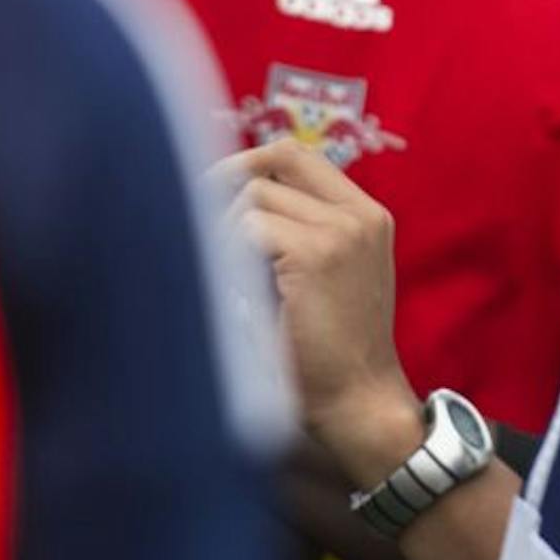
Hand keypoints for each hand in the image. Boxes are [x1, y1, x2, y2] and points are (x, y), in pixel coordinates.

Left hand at [214, 138, 422, 480]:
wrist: (358, 403)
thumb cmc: (331, 354)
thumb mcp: (327, 279)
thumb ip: (299, 234)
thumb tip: (228, 197)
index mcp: (367, 216)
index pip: (301, 156)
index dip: (251, 163)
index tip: (212, 190)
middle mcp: (360, 215)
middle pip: (277, 162)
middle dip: (227, 180)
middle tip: (192, 212)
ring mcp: (342, 230)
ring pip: (255, 196)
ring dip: (223, 229)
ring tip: (222, 274)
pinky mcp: (316, 254)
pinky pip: (248, 228)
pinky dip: (227, 253)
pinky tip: (230, 289)